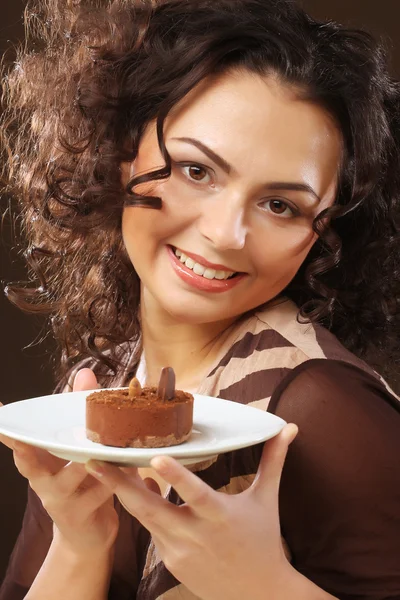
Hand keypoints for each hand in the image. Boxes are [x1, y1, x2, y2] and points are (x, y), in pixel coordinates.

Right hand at [0, 369, 118, 557]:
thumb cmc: (83, 484)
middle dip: (26, 451)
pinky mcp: (82, 514)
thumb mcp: (76, 451)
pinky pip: (100, 493)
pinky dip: (114, 479)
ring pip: (70, 478)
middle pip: (29, 465)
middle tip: (23, 440)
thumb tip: (84, 372)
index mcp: (41, 463)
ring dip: (82, 464)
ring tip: (91, 453)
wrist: (90, 536)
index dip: (8, 431)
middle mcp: (44, 482)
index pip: (20, 443)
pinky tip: (129, 468)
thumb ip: (79, 414)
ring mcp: (61, 500)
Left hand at [85, 423, 297, 599]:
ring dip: (123, 494)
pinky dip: (142, 511)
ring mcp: (179, 551)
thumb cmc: (263, 540)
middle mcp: (195, 535)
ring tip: (100, 468)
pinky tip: (130, 490)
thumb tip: (288, 428)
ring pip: (144, 518)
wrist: (258, 594)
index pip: (195, 494)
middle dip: (119, 485)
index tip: (155, 458)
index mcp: (220, 516)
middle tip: (94, 460)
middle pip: (150, 509)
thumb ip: (273, 460)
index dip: (176, 478)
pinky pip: (151, 531)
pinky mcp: (170, 562)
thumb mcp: (267, 499)